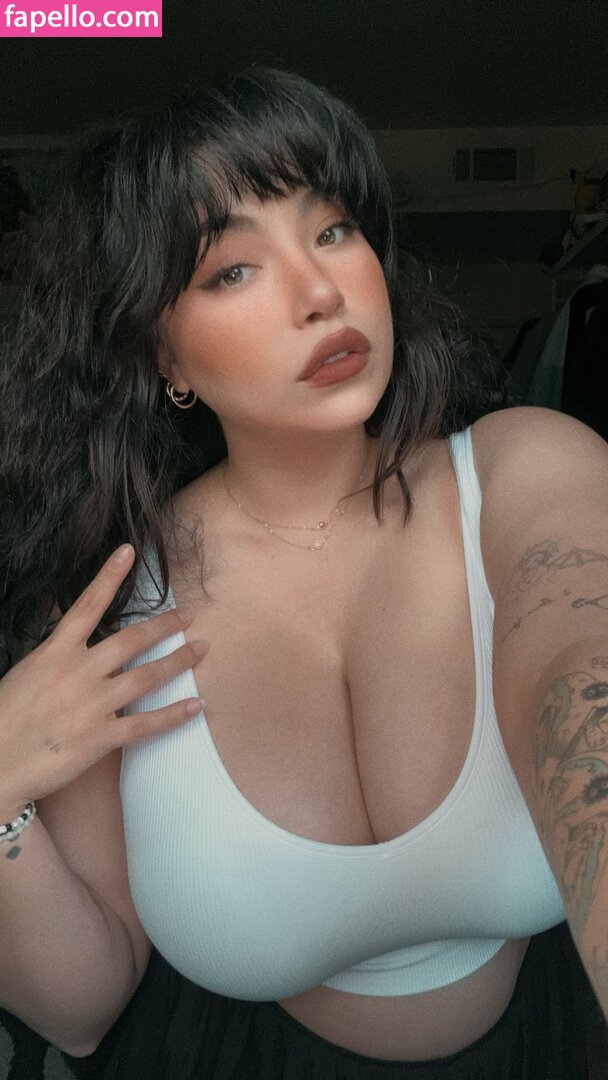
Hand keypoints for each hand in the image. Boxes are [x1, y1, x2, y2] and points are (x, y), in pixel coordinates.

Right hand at [0, 544, 207, 811]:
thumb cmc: (4, 718)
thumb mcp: (26, 673)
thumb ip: (56, 658)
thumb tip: (78, 645)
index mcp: (54, 653)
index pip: (87, 605)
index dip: (108, 576)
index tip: (127, 552)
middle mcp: (77, 673)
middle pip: (131, 640)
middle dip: (164, 625)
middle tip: (188, 615)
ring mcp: (91, 705)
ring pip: (146, 677)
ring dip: (178, 662)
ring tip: (201, 650)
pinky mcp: (99, 737)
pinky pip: (146, 723)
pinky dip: (174, 715)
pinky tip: (196, 706)